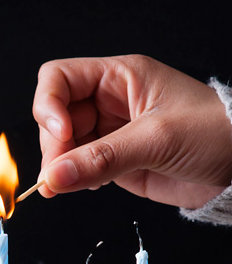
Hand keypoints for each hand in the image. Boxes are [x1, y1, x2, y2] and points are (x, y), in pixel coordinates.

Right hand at [33, 55, 231, 207]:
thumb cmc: (214, 132)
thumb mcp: (157, 140)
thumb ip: (101, 159)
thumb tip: (54, 176)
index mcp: (120, 77)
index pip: (59, 78)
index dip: (49, 104)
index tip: (60, 134)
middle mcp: (110, 102)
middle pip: (55, 115)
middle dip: (53, 145)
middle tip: (58, 173)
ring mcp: (111, 133)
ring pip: (63, 145)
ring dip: (59, 166)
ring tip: (66, 185)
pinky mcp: (115, 162)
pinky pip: (79, 168)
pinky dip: (73, 179)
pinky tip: (85, 186)